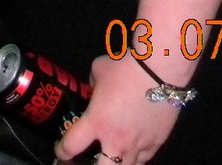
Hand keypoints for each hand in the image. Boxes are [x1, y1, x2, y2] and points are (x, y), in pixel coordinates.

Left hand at [54, 54, 179, 164]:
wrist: (160, 68)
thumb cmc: (126, 66)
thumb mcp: (99, 69)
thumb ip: (92, 83)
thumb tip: (94, 87)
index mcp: (96, 122)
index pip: (70, 146)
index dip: (62, 150)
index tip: (61, 150)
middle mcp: (115, 140)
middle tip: (89, 161)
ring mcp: (137, 145)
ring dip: (116, 163)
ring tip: (113, 156)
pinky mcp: (156, 143)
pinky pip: (143, 158)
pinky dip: (137, 155)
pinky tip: (135, 148)